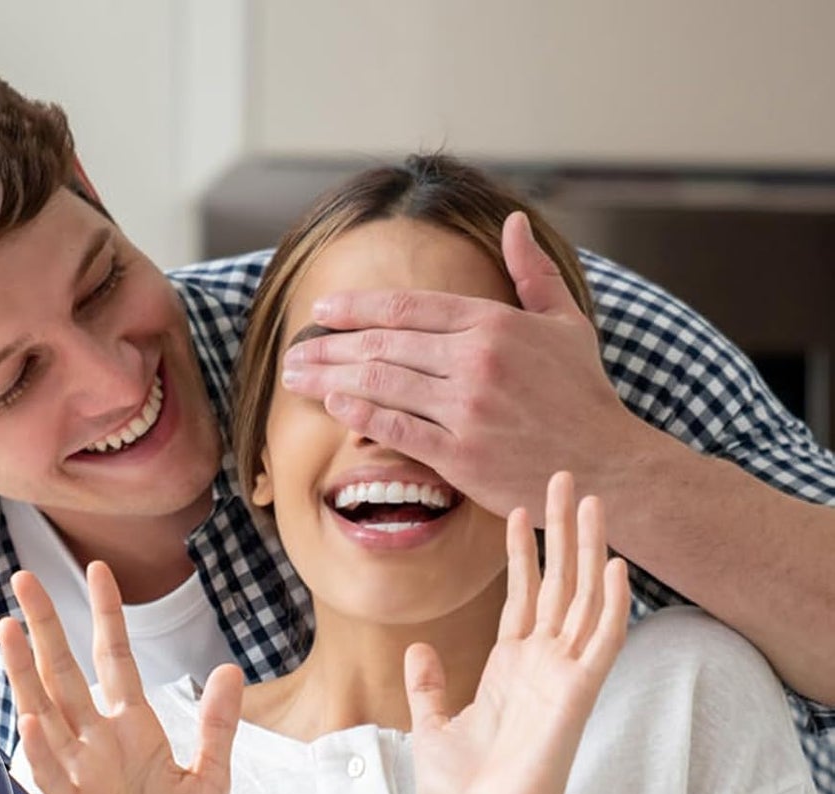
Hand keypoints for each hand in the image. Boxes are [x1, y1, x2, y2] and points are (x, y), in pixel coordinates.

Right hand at [0, 562, 243, 793]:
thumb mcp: (211, 782)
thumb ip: (216, 727)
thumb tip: (228, 668)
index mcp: (134, 732)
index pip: (115, 660)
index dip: (106, 617)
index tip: (98, 571)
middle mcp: (99, 745)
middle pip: (66, 673)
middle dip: (47, 625)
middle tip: (24, 576)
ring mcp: (80, 776)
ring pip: (45, 712)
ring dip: (26, 672)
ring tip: (8, 626)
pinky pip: (50, 774)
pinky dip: (38, 748)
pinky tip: (28, 717)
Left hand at [280, 213, 642, 518]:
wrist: (607, 463)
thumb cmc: (583, 395)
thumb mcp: (566, 323)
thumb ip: (532, 273)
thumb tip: (514, 222)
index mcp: (495, 323)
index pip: (408, 308)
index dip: (357, 308)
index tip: (322, 312)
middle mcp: (475, 360)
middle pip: (384, 344)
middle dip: (329, 346)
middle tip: (294, 351)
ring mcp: (466, 408)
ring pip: (381, 384)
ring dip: (330, 378)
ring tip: (296, 378)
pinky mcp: (460, 453)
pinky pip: (397, 428)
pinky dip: (360, 414)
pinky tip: (332, 405)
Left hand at [405, 471, 629, 793]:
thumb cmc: (461, 791)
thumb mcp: (431, 726)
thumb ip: (428, 686)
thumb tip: (420, 648)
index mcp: (508, 669)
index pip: (521, 596)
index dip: (522, 553)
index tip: (518, 508)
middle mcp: (540, 666)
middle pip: (557, 583)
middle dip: (560, 531)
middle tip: (566, 476)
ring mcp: (562, 678)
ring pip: (582, 599)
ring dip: (588, 549)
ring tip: (592, 499)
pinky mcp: (577, 697)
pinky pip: (601, 643)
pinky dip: (610, 605)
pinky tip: (616, 565)